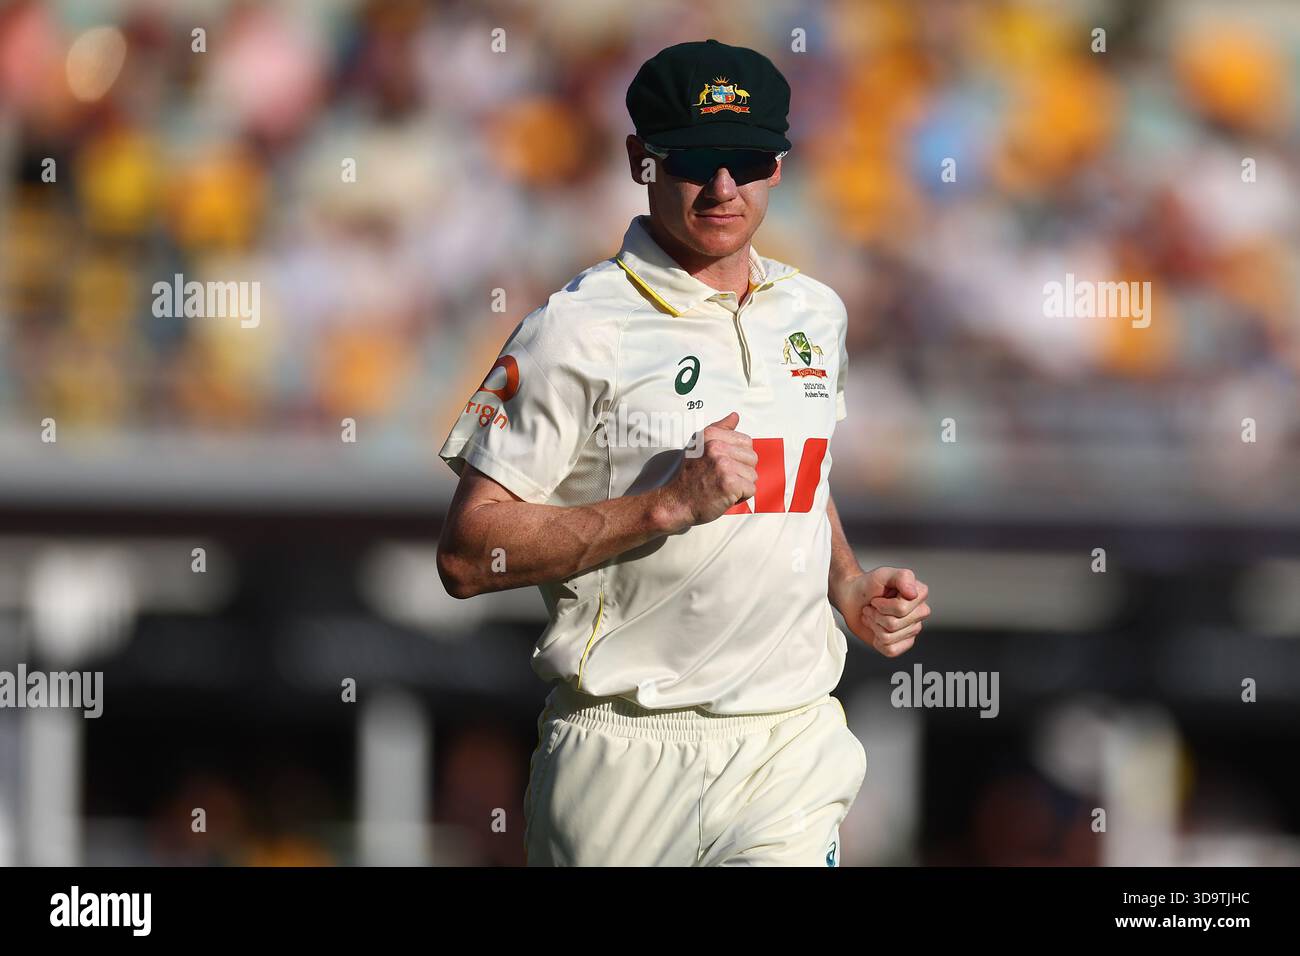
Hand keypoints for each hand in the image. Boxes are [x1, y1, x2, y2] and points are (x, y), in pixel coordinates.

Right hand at [657, 412, 756, 528]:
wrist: (675, 501)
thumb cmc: (688, 478)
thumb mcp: (699, 446)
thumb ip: (719, 430)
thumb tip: (734, 416)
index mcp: (711, 436)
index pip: (746, 441)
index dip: (739, 457)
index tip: (724, 465)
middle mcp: (717, 447)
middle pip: (752, 458)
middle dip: (742, 472)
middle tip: (722, 478)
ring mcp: (723, 465)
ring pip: (752, 475)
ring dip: (741, 485)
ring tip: (722, 487)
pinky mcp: (729, 483)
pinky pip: (750, 490)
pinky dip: (740, 497)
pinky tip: (725, 496)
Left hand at [833, 566, 929, 657]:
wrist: (853, 597)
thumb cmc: (868, 585)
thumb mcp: (883, 574)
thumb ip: (902, 577)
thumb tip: (914, 594)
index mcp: (920, 594)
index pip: (902, 609)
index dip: (883, 605)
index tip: (878, 598)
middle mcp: (920, 613)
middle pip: (894, 624)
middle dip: (876, 615)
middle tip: (873, 607)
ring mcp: (912, 629)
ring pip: (889, 637)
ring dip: (874, 625)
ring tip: (873, 615)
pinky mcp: (902, 643)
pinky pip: (891, 650)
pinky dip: (877, 641)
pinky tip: (876, 629)